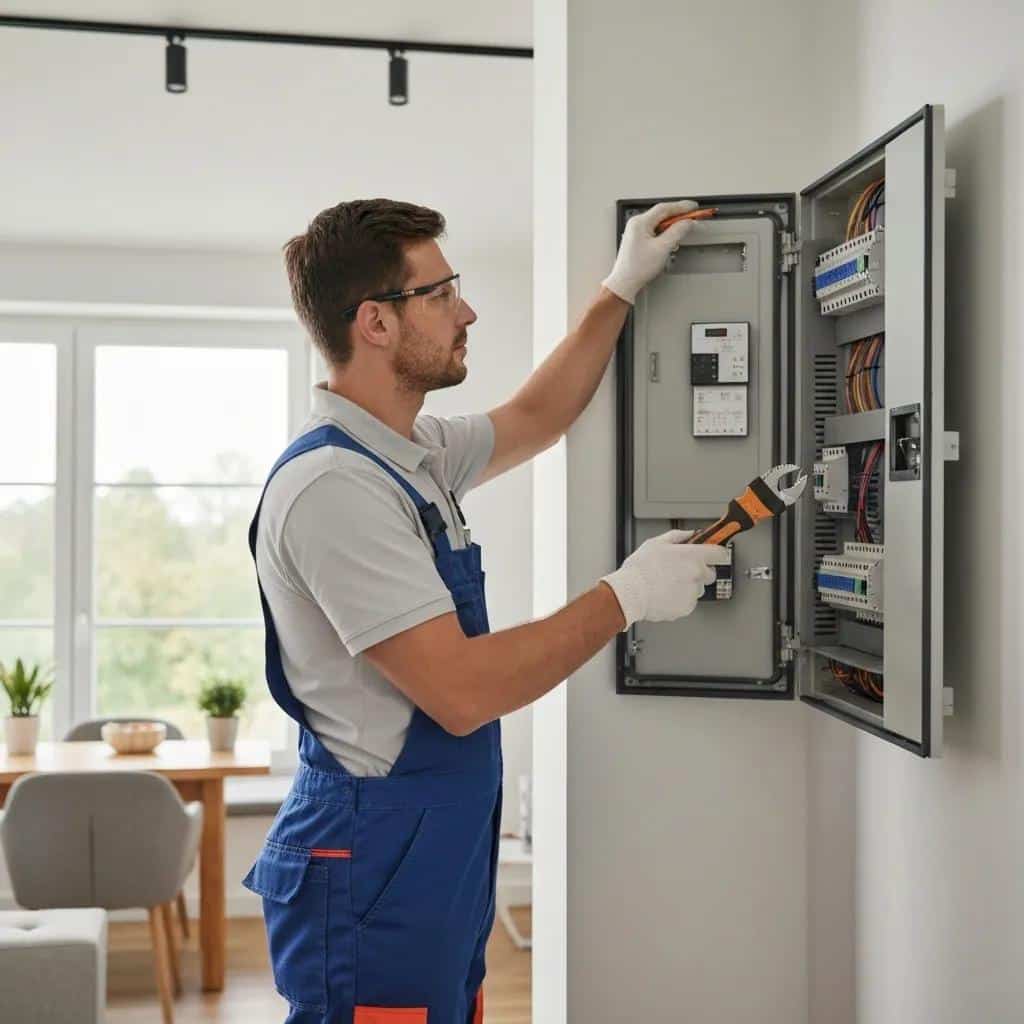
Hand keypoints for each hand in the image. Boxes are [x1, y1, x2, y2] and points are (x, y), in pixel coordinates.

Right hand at [600, 530, 730, 628]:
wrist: (630, 593)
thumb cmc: (640, 569)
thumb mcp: (656, 543)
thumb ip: (677, 536)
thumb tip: (689, 534)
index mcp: (693, 556)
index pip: (720, 553)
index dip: (716, 552)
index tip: (713, 553)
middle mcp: (697, 575)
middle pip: (710, 573)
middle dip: (700, 571)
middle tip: (682, 570)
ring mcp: (693, 593)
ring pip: (698, 589)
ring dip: (689, 586)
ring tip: (668, 583)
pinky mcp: (686, 608)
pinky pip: (688, 602)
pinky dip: (680, 599)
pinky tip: (665, 593)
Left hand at [601, 200, 699, 303]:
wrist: (625, 283)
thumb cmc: (637, 268)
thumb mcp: (662, 248)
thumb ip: (677, 232)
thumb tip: (687, 223)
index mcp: (640, 223)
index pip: (664, 208)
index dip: (681, 206)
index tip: (694, 207)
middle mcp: (636, 224)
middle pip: (661, 214)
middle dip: (678, 216)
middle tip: (692, 218)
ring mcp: (636, 232)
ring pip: (658, 223)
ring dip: (672, 226)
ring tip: (682, 232)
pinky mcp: (637, 240)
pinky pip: (654, 231)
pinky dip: (665, 233)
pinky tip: (670, 241)